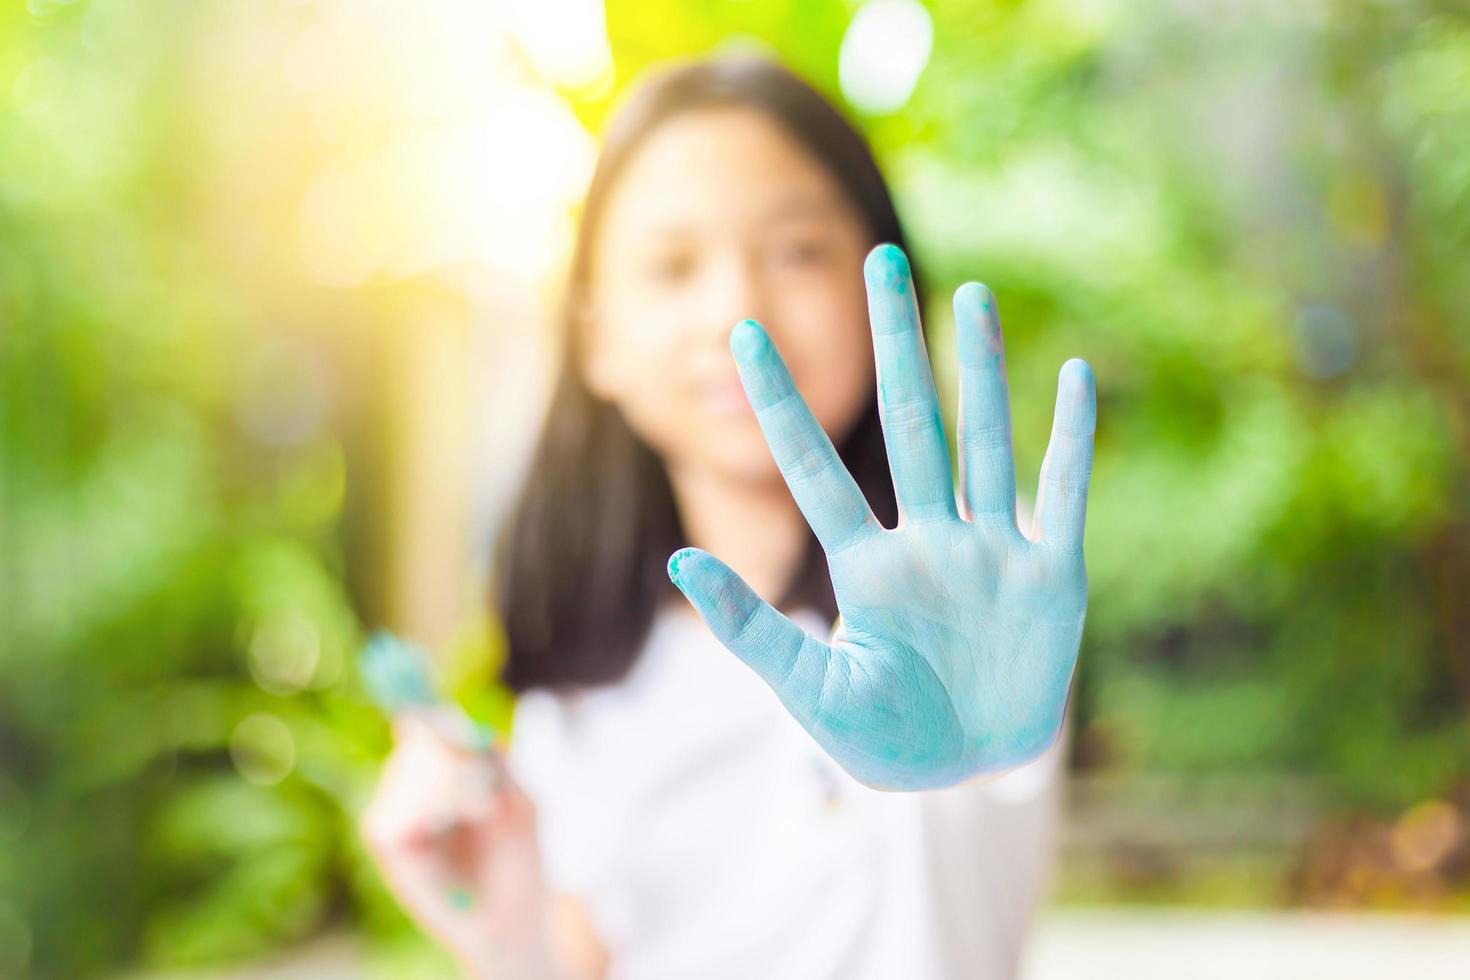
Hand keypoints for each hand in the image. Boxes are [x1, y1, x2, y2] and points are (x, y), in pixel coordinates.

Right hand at [362, 718, 560, 977]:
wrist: (510, 918)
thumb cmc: (517, 859)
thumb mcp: (521, 801)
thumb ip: (497, 764)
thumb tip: (471, 731)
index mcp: (444, 764)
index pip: (425, 720)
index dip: (418, 704)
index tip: (407, 676)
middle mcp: (413, 779)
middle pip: (421, 737)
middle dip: (459, 756)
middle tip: (489, 794)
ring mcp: (395, 807)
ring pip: (412, 770)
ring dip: (454, 787)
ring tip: (480, 817)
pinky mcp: (384, 839)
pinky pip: (394, 810)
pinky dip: (429, 813)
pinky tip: (447, 832)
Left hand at [667, 244, 1095, 790]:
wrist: (969, 773)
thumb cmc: (884, 739)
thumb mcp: (813, 692)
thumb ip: (752, 630)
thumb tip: (679, 562)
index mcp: (867, 566)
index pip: (812, 469)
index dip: (779, 404)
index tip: (743, 336)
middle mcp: (929, 541)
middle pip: (911, 425)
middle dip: (895, 345)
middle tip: (880, 257)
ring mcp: (992, 551)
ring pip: (987, 442)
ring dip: (982, 370)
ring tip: (971, 293)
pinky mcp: (1052, 576)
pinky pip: (1063, 496)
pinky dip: (1072, 441)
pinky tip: (1075, 375)